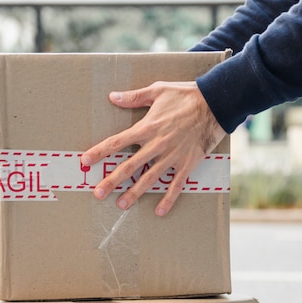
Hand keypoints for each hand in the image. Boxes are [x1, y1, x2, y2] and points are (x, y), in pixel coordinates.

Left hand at [81, 81, 225, 216]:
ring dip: (134, 194)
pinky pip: (176, 185)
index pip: (117, 142)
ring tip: (121, 205)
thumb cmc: (186, 95)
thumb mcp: (158, 90)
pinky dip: (168, 199)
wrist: (215, 103)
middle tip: (97, 193)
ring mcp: (172, 157)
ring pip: (149, 180)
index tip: (86, 160)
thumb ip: (134, 97)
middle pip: (129, 166)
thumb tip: (112, 97)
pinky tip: (159, 211)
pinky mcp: (187, 164)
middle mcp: (156, 145)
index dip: (99, 152)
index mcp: (147, 128)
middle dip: (112, 181)